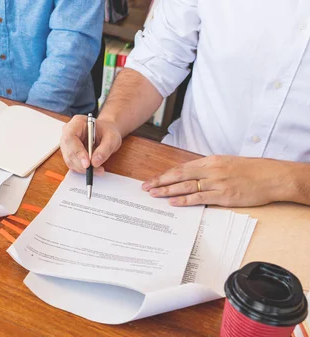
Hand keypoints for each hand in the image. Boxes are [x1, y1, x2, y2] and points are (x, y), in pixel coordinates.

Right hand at [60, 115, 122, 173]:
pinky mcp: (69, 153)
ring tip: (98, 169)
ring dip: (82, 168)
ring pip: (69, 160)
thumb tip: (95, 162)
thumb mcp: (112, 138)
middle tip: (95, 169)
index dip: (77, 151)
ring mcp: (67, 143)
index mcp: (77, 122)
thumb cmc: (107, 131)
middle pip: (68, 151)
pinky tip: (93, 168)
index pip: (70, 137)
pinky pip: (72, 164)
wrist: (105, 132)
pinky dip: (82, 169)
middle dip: (81, 163)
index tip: (87, 163)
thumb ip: (105, 149)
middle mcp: (68, 132)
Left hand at [142, 155, 288, 206]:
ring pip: (186, 186)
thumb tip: (192, 176)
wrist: (273, 176)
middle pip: (179, 176)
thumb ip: (209, 169)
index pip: (181, 168)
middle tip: (145, 187)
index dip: (165, 174)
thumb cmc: (251, 170)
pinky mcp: (224, 195)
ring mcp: (217, 183)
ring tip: (154, 194)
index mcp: (211, 161)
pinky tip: (173, 202)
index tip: (152, 179)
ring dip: (168, 190)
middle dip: (160, 182)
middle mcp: (211, 170)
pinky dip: (185, 200)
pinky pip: (200, 198)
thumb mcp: (227, 164)